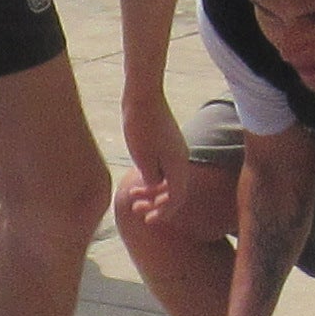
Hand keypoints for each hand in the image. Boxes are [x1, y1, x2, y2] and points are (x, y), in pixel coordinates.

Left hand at [116, 88, 187, 220]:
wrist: (143, 96)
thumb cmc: (140, 126)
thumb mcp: (142, 158)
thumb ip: (151, 178)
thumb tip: (154, 187)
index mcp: (178, 165)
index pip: (176, 198)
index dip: (163, 212)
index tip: (148, 220)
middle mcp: (181, 159)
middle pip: (174, 191)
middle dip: (156, 204)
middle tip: (136, 210)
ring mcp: (176, 150)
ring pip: (168, 179)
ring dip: (152, 191)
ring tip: (133, 196)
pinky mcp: (168, 142)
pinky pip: (165, 168)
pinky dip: (153, 177)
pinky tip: (138, 179)